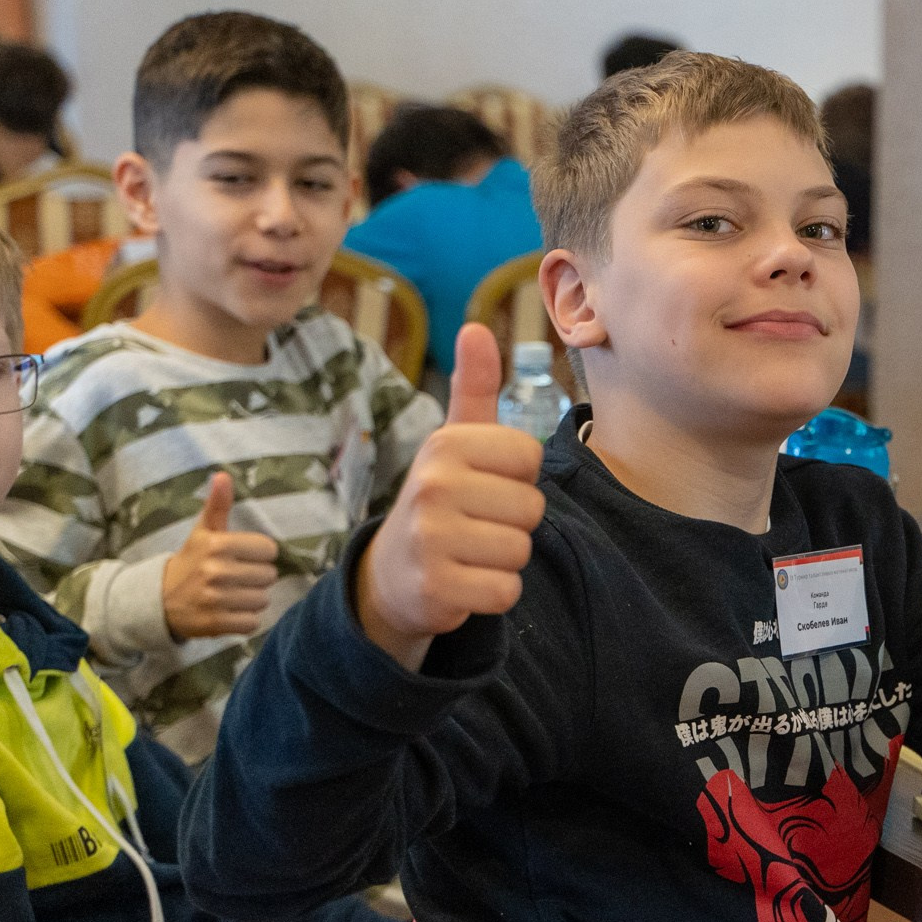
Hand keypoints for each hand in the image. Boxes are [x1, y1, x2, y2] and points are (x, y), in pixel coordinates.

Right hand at [161, 473, 280, 640]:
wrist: (158, 599)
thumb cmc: (191, 561)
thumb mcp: (203, 531)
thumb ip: (218, 505)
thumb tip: (222, 475)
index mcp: (217, 545)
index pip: (268, 549)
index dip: (259, 554)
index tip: (241, 557)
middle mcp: (216, 571)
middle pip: (269, 576)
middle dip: (255, 577)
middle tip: (235, 577)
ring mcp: (215, 599)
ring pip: (262, 600)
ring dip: (251, 599)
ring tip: (231, 594)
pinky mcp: (215, 624)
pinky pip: (252, 623)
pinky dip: (245, 620)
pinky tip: (229, 611)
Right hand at [356, 325, 547, 669]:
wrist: (389, 573)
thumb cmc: (440, 499)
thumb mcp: (454, 442)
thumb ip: (474, 389)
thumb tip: (476, 328)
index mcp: (446, 445)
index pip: (530, 458)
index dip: (517, 476)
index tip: (483, 484)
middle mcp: (433, 486)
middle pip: (532, 507)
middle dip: (513, 522)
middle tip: (474, 524)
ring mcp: (431, 539)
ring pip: (521, 550)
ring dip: (503, 558)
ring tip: (469, 551)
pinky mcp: (435, 589)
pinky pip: (506, 591)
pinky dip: (493, 593)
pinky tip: (464, 581)